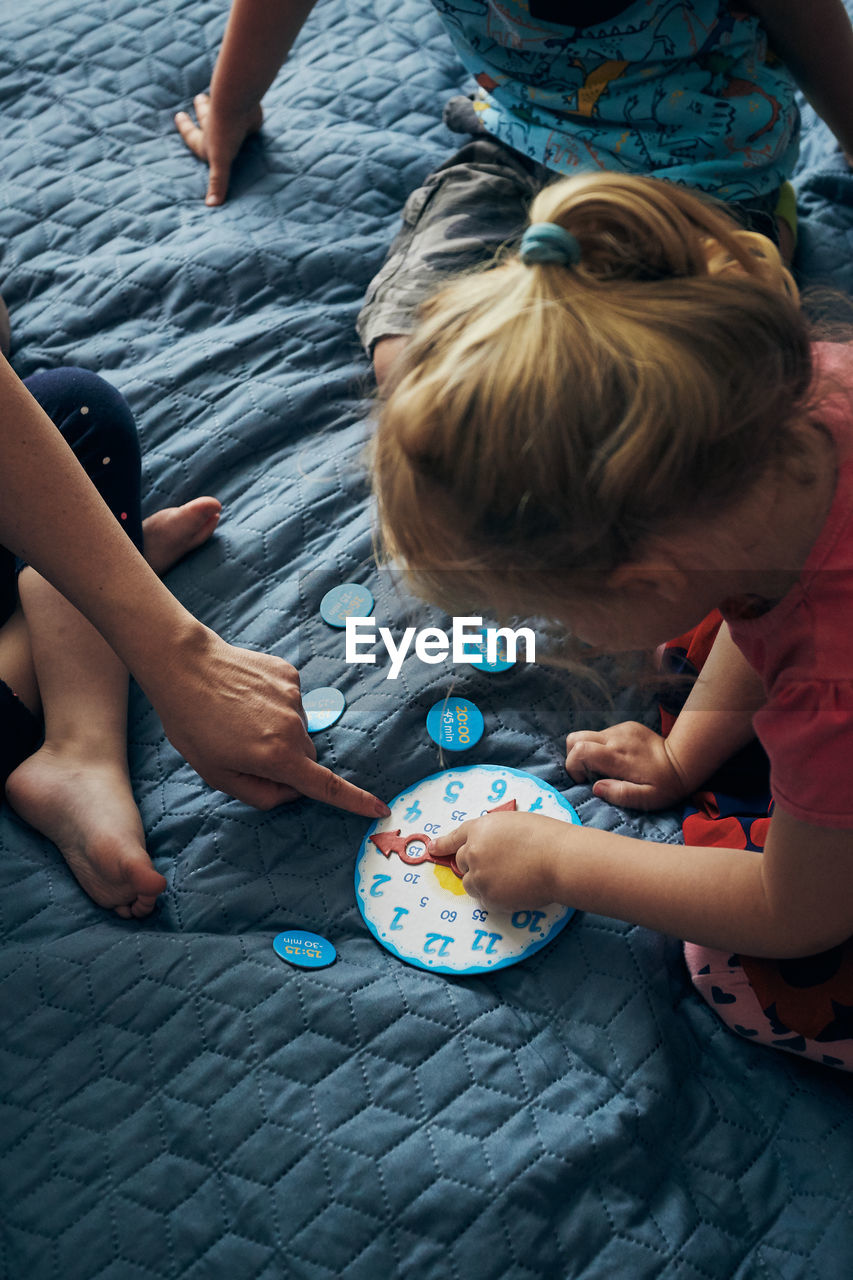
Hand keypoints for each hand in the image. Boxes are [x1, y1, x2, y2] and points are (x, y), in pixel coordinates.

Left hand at [154, 629, 388, 817]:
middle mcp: (293, 727)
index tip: (380, 807)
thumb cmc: (193, 725)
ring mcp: (294, 698)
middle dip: (285, 760)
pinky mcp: (290, 675)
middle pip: (305, 757)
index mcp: (277, 757)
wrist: (184, 667)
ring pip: (297, 728)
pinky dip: (274, 705)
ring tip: (238, 717)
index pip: (326, 786)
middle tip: (243, 749)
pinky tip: (246, 697)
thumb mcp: (217, 776)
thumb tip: (291, 791)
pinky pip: (291, 701)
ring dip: (276, 730)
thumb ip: (260, 794)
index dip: (355, 801)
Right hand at [174, 92, 262, 205]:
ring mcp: (232, 119)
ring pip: (222, 110)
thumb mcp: (220, 162)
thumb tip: (211, 206)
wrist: (238, 104)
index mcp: (206, 140)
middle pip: (205, 116)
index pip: (192, 136)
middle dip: (201, 110)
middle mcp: (216, 127)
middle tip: (197, 99)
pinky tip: (248, 108)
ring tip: (217, 99)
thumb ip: (217, 182)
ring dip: (217, 105)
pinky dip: (243, 110)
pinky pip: (243, 113)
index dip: (185, 128)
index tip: (178, 115)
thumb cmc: (225, 132)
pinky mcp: (248, 116)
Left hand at [430, 811, 565, 908]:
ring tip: (510, 878)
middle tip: (497, 867)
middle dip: (474, 865)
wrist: (559, 859)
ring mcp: (479, 876)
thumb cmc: (546, 837)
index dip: (443, 844)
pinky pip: (485, 901)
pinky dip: (496, 898)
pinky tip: (515, 890)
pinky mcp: (489, 897)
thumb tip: (491, 847)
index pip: (455, 837)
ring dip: (484, 883)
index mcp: (480, 829)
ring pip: (471, 883)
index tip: (433, 848)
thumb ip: (494, 835)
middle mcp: (473, 852)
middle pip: (462, 862)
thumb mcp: (514, 824)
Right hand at [565, 721, 687, 809]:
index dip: (573, 766)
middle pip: (575, 738)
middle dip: (573, 756)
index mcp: (617, 757)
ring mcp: (621, 729)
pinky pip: (604, 734)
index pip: (579, 750)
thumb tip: (596, 787)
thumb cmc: (667, 784)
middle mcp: (615, 738)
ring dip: (590, 752)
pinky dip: (603, 747)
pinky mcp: (627, 726)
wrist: (685, 760)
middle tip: (589, 773)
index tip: (585, 780)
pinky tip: (620, 759)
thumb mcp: (647, 799)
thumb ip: (620, 794)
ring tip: (607, 768)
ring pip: (589, 736)